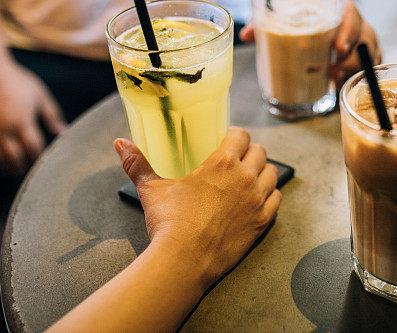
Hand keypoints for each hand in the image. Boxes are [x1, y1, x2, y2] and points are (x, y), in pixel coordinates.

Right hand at [0, 62, 65, 174]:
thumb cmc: (16, 82)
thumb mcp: (40, 95)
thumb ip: (52, 115)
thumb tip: (63, 133)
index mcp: (21, 120)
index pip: (33, 148)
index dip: (39, 157)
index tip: (43, 160)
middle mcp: (2, 129)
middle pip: (14, 159)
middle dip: (24, 168)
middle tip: (29, 170)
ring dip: (7, 169)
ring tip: (14, 170)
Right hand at [114, 128, 280, 285]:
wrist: (183, 261)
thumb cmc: (169, 223)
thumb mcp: (151, 188)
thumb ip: (136, 163)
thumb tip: (120, 143)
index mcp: (222, 163)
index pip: (242, 136)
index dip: (237, 136)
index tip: (230, 140)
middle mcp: (245, 177)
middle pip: (260, 152)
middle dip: (250, 152)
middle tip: (239, 159)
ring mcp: (257, 200)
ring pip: (272, 174)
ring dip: (263, 172)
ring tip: (251, 177)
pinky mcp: (262, 222)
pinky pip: (276, 200)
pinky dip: (270, 197)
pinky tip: (259, 199)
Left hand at [239, 0, 381, 82]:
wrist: (307, 13)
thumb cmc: (299, 12)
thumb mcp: (281, 14)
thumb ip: (264, 21)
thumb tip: (246, 35)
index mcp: (338, 6)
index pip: (352, 13)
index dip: (349, 31)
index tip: (338, 48)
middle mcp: (354, 22)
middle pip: (366, 36)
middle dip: (353, 57)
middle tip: (334, 71)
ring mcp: (361, 40)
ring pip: (370, 54)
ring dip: (354, 70)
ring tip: (334, 82)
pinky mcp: (361, 56)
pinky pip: (368, 67)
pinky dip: (356, 78)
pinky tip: (338, 86)